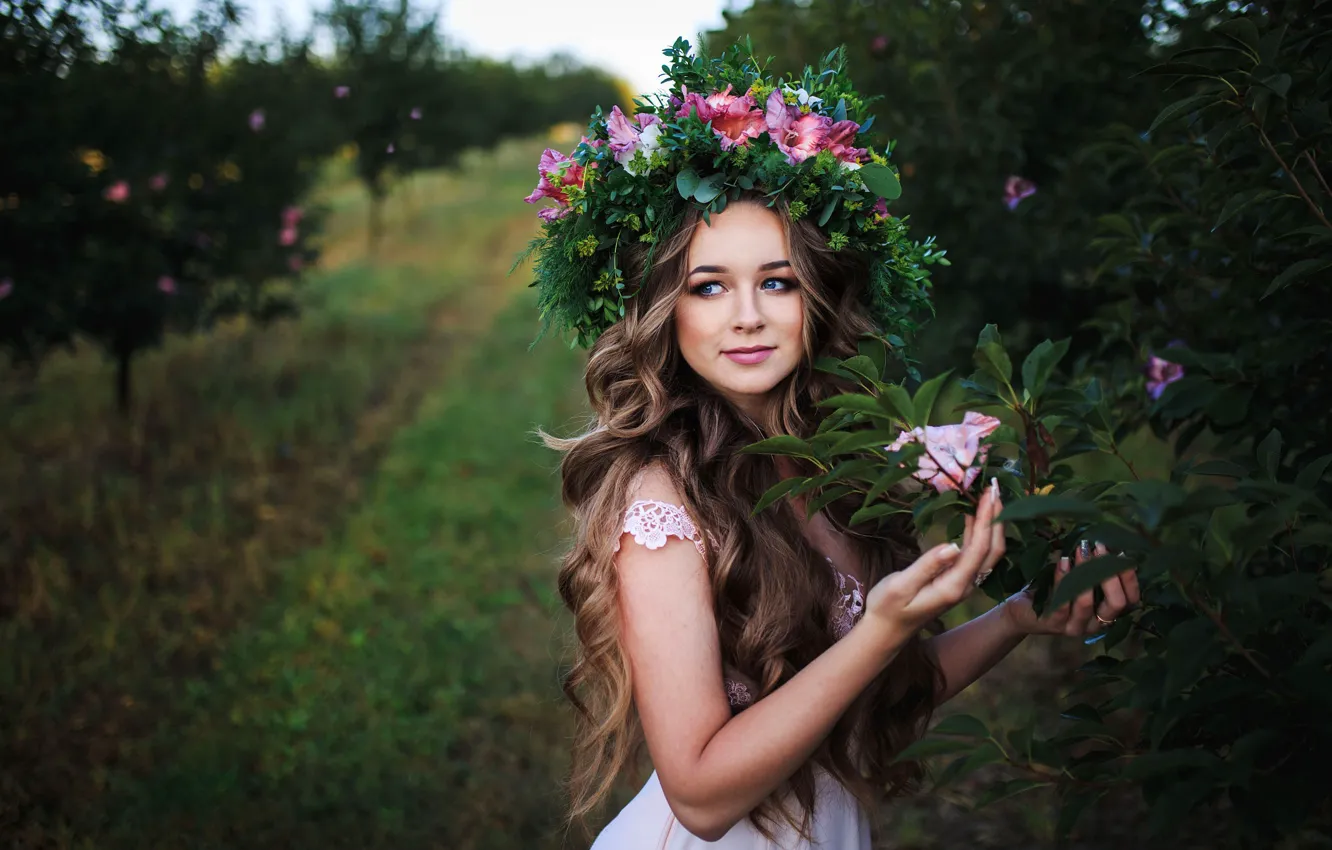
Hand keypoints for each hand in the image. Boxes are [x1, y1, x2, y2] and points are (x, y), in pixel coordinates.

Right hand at [864, 477, 1002, 637]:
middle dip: (997, 518)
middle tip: (994, 487)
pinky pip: (975, 554)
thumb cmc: (888, 607)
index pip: (978, 549)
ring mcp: (963, 584)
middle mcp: (965, 586)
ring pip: (987, 551)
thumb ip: (927, 566)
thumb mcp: (901, 585)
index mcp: (954, 586)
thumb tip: (951, 545)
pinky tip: (973, 516)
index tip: (988, 494)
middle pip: (992, 549)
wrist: (887, 630)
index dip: (987, 520)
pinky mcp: (956, 580)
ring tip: (988, 496)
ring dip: (990, 523)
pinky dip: (978, 532)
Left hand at [1000, 541, 1141, 636]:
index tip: (1120, 552)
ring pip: (1087, 602)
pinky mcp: (1055, 623)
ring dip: (1085, 572)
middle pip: (1116, 603)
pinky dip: (1063, 578)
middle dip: (1110, 573)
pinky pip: (1062, 601)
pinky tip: (1063, 562)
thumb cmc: (1056, 592)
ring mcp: (1075, 626)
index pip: (1131, 600)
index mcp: (1106, 613)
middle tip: (1099, 548)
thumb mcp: (1079, 581)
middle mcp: (1096, 624)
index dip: (1129, 577)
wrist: (1024, 610)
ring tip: (1080, 549)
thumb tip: (1105, 544)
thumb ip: (1094, 571)